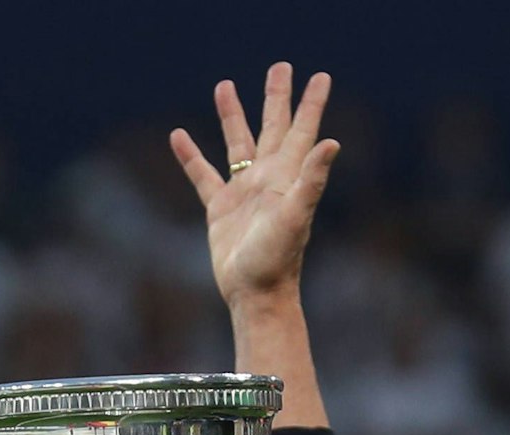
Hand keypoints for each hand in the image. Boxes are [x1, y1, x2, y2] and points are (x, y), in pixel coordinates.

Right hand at [169, 61, 339, 307]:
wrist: (255, 293)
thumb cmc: (278, 258)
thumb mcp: (295, 215)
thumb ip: (311, 179)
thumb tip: (332, 143)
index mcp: (287, 176)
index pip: (302, 130)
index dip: (311, 103)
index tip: (320, 76)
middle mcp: (268, 178)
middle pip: (272, 127)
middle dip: (276, 97)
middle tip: (280, 66)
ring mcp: (243, 192)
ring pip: (237, 144)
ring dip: (232, 116)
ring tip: (224, 85)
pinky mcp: (220, 209)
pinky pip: (203, 175)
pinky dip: (190, 156)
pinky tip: (178, 136)